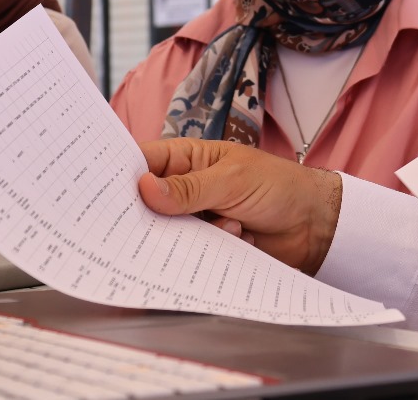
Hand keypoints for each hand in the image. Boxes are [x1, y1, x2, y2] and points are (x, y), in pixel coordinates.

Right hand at [137, 139, 341, 274]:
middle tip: (153, 225)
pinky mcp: (206, 249)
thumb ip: (189, 188)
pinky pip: (188, 257)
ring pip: (166, 235)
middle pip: (146, 205)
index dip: (121, 177)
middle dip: (147, 216)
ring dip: (187, 236)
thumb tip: (144, 189)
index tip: (102, 194)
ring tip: (225, 226)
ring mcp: (194, 221)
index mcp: (186, 160)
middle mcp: (184, 191)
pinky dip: (204, 254)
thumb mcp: (232, 180)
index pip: (142, 163)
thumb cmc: (278, 186)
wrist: (315, 225)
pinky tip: (234, 241)